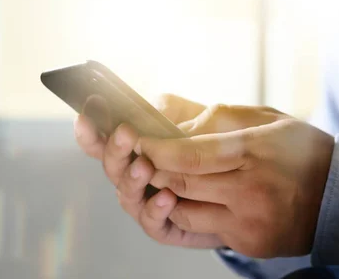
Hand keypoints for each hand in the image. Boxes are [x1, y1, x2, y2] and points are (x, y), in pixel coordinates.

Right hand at [75, 94, 224, 247]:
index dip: (90, 131)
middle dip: (114, 150)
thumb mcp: (202, 119)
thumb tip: (150, 110)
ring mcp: (150, 203)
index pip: (103, 141)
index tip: (86, 116)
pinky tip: (168, 197)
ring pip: (128, 196)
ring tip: (145, 166)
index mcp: (137, 149)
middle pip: (112, 167)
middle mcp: (137, 177)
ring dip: (133, 180)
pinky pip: (154, 224)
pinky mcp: (168, 228)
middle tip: (124, 134)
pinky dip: (156, 210)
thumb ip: (174, 112)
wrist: (252, 186)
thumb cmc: (222, 147)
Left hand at [136, 107, 334, 257]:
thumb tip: (167, 115)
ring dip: (168, 196)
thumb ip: (216, 116)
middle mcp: (251, 190)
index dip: (157, 149)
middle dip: (154, 171)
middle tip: (143, 159)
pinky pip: (204, 232)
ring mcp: (250, 222)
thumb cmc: (302, 151)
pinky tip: (194, 200)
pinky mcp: (250, 244)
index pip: (191, 154)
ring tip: (163, 179)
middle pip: (182, 184)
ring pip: (185, 213)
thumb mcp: (266, 120)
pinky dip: (192, 215)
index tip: (140, 141)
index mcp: (255, 151)